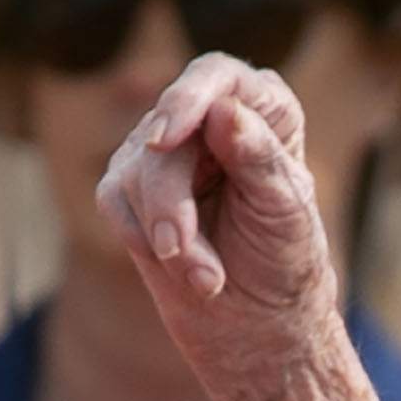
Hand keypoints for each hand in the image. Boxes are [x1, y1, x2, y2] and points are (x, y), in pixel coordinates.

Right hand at [96, 52, 340, 381]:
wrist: (258, 323)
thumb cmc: (285, 261)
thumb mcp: (285, 212)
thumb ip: (259, 159)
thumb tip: (226, 111)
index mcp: (264, 110)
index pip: (218, 76)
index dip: (189, 97)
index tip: (166, 135)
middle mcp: (209, 121)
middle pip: (168, 133)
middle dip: (172, 201)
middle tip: (181, 251)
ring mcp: (163, 152)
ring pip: (137, 171)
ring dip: (168, 234)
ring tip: (207, 279)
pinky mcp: (129, 188)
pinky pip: (115, 200)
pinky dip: (146, 241)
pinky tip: (185, 271)